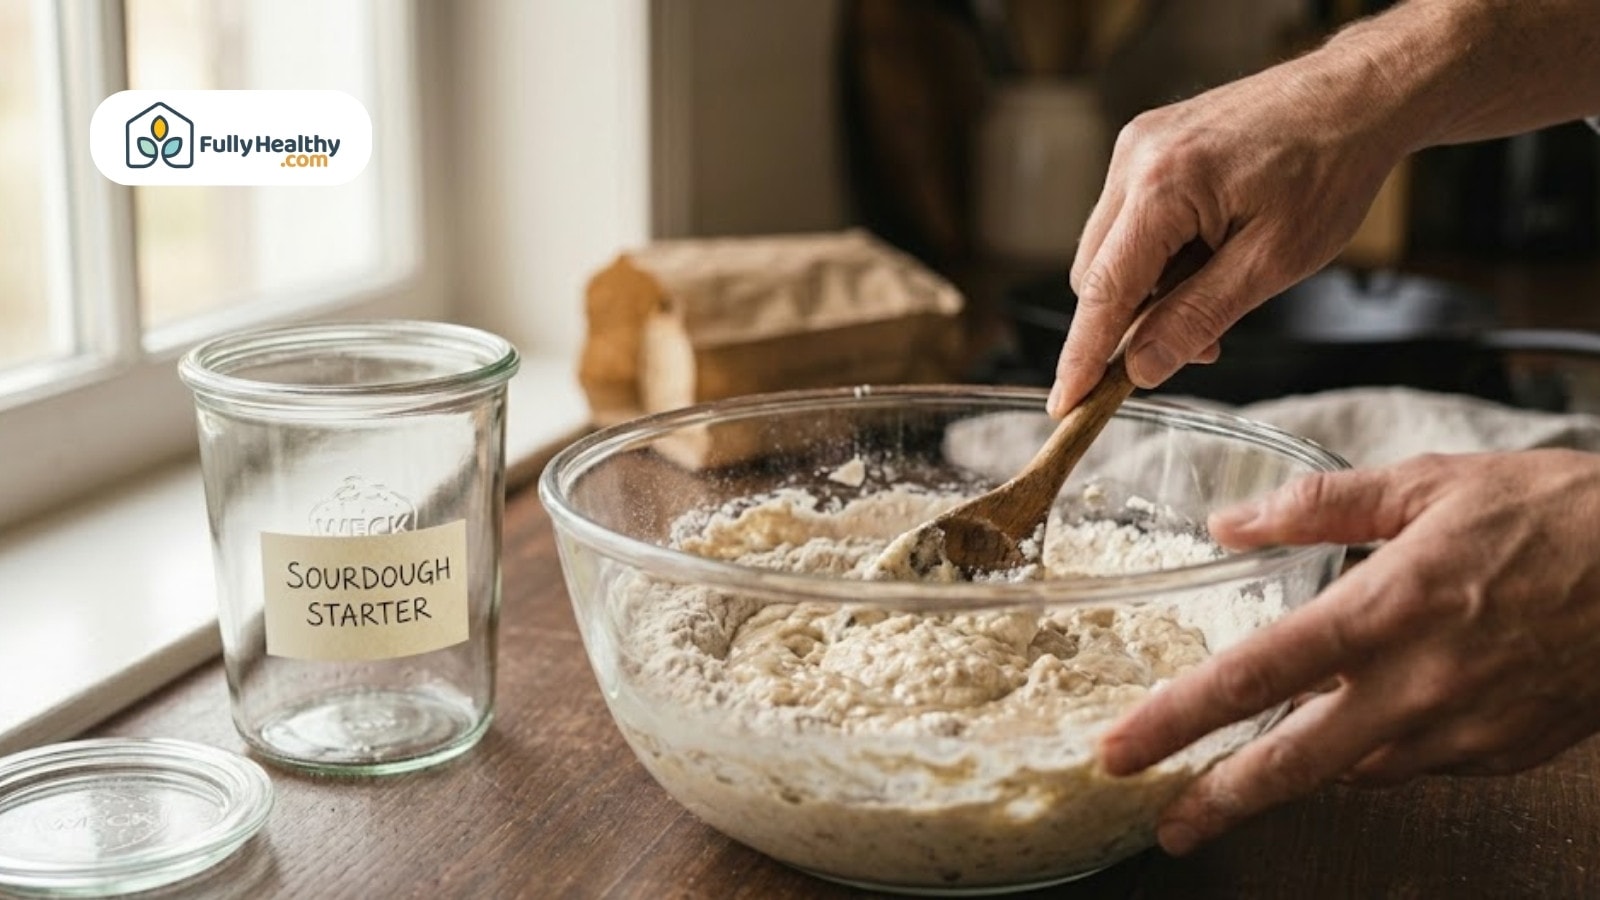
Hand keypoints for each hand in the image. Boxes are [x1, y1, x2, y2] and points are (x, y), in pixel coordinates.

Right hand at [1048, 50, 1407, 416]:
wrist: (1356, 97)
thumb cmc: (1329, 169)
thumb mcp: (1274, 262)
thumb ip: (1199, 317)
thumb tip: (1142, 368)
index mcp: (1164, 186)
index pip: (1103, 291)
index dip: (1081, 356)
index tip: (1064, 405)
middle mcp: (1135, 160)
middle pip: (1095, 275)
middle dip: (1133, 322)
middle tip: (1202, 345)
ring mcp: (1137, 148)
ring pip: (1110, 251)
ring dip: (1149, 290)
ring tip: (1220, 286)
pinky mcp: (1147, 146)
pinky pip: (1128, 222)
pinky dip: (1158, 255)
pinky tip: (1208, 253)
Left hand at [1098, 450, 1599, 855]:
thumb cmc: (1557, 517)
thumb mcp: (1429, 484)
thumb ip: (1317, 505)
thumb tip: (1231, 524)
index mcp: (1385, 610)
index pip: (1254, 676)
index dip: (1177, 719)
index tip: (1121, 749)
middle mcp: (1417, 686)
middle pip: (1293, 764)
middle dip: (1219, 801)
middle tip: (1167, 824)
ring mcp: (1464, 732)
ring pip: (1355, 769)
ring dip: (1304, 763)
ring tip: (1260, 756)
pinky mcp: (1503, 756)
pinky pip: (1416, 765)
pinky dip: (1380, 747)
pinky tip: (1375, 716)